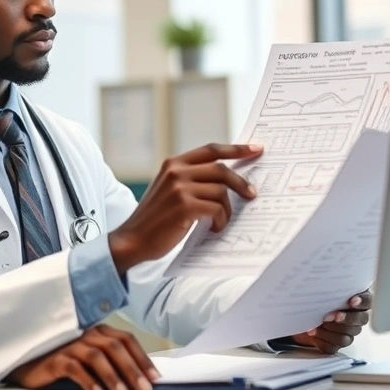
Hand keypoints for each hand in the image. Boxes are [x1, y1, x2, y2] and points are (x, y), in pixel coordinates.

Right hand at [8, 325, 159, 389]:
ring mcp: (69, 345)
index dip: (142, 358)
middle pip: (114, 347)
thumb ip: (112, 363)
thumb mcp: (91, 360)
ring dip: (112, 375)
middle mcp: (86, 334)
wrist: (29, 365)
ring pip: (96, 356)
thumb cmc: (65, 363)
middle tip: (144, 388)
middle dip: (133, 369)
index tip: (155, 377)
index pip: (126, 339)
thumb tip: (140, 379)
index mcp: (98, 331)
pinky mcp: (54, 359)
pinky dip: (87, 380)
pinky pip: (74, 367)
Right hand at [108, 143, 262, 272]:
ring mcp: (179, 188)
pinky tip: (213, 228)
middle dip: (240, 182)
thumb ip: (191, 179)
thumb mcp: (170, 190)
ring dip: (227, 209)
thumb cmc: (155, 219)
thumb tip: (227, 179)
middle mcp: (176, 171)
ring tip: (220, 221)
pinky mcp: (184, 206)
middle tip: (252, 194)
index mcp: (173, 163)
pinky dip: (220, 220)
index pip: (211, 150)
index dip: (236, 149)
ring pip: (221, 191)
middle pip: (221, 169)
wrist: (133, 240)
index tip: (256, 149)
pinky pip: (216, 209)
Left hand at [289, 290, 371, 353]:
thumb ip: (332, 285)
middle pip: (361, 320)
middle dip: (347, 318)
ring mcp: (349, 333)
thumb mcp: (327, 288)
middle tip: (333, 315)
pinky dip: (322, 339)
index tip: (352, 301)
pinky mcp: (337, 344)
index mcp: (359, 301)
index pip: (368, 301)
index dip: (362, 302)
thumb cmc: (321, 298)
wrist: (307, 313)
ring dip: (331, 330)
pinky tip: (313, 333)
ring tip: (317, 325)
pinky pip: (333, 346)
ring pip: (346, 336)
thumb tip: (324, 279)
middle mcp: (357, 318)